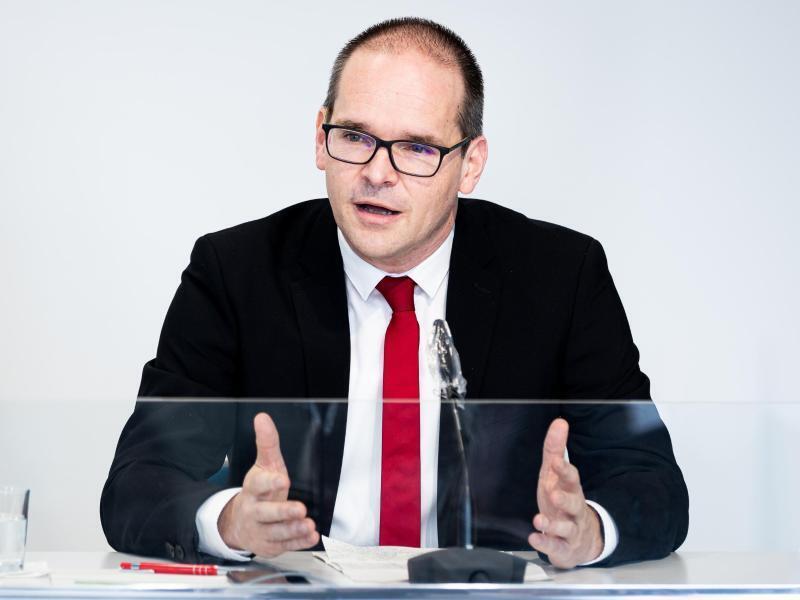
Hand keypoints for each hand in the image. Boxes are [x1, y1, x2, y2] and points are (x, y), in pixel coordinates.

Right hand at [217, 413, 319, 556]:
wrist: (239, 523)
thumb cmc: (258, 490)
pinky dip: (299, 543)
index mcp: (253, 489)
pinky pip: (285, 546)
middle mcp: (255, 511)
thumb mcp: (263, 464)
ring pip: (277, 532)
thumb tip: (262, 417)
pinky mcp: (270, 544)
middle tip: (300, 509)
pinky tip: (311, 537)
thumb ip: (266, 443)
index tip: (283, 479)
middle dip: (283, 512)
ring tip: (308, 525)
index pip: (259, 485)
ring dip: (293, 529)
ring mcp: (261, 530)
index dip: (270, 483)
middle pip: (267, 513)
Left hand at [529, 418, 602, 567]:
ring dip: (553, 524)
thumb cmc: (563, 501)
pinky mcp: (563, 548)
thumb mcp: (555, 475)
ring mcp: (570, 530)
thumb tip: (559, 422)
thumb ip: (555, 450)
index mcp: (570, 490)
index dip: (564, 471)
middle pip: (574, 504)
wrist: (580, 540)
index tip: (556, 462)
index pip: (571, 479)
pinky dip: (546, 544)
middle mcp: (573, 510)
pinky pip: (556, 547)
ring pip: (566, 528)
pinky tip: (534, 538)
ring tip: (539, 520)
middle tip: (553, 494)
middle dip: (565, 499)